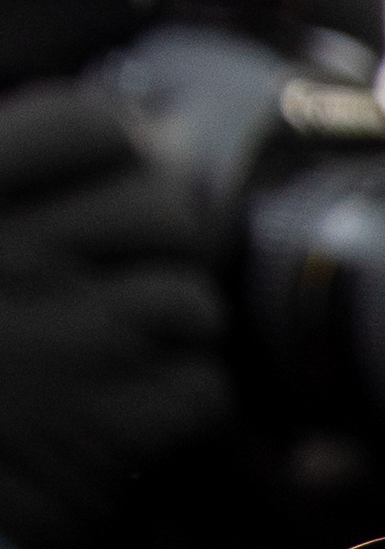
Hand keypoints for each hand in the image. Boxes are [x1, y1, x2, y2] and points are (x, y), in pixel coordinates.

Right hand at [0, 81, 225, 548]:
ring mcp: (68, 337)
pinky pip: (202, 385)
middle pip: (164, 211)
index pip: (92, 127)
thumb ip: (21, 193)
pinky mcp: (114, 421)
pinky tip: (119, 417)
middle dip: (160, 252)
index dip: (123, 153)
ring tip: (105, 361)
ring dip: (169, 335)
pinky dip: (175, 406)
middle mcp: (14, 257)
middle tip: (118, 290)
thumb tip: (132, 135)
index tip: (115, 180)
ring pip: (193, 300)